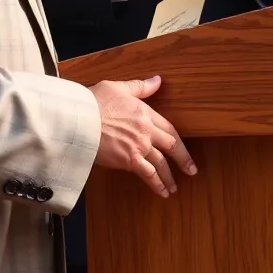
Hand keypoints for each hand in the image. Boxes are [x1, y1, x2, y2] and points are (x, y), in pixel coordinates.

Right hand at [90, 76, 196, 197]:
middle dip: (183, 160)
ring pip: (161, 163)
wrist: (80, 119)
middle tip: (191, 170)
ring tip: (174, 187)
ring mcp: (139, 146)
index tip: (184, 149)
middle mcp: (146, 131)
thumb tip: (158, 80)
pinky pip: (148, 174)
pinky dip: (157, 184)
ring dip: (170, 176)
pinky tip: (162, 192)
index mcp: (145, 113)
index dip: (179, 140)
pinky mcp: (129, 161)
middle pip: (171, 146)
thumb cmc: (95, 101)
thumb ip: (140, 87)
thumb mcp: (118, 88)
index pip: (169, 128)